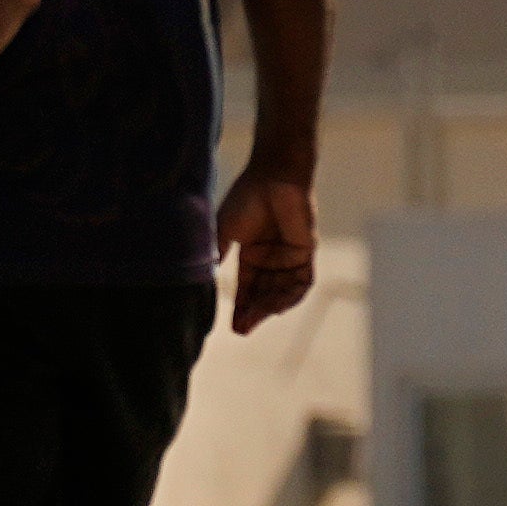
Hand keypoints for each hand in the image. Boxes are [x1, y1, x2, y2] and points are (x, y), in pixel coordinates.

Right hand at [219, 161, 323, 333]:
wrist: (274, 175)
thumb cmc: (247, 197)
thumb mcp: (225, 230)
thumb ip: (217, 253)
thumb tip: (200, 278)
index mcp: (252, 253)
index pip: (247, 287)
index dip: (240, 306)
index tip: (231, 326)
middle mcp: (271, 258)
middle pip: (264, 293)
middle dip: (254, 312)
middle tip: (242, 330)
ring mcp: (289, 256)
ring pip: (281, 291)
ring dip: (269, 307)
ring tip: (254, 320)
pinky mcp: (305, 251)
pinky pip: (302, 281)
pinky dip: (290, 296)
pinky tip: (276, 307)